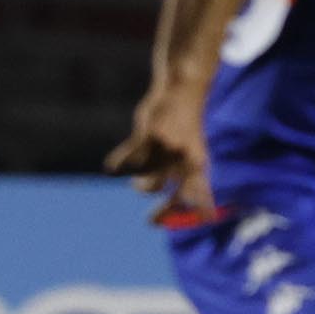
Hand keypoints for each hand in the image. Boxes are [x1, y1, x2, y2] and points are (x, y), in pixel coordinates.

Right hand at [105, 82, 212, 219]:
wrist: (182, 91)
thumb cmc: (185, 124)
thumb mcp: (190, 149)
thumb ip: (186, 173)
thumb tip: (178, 199)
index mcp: (198, 161)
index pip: (200, 191)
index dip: (201, 208)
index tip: (203, 221)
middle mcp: (185, 156)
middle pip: (176, 194)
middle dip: (164, 211)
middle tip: (150, 223)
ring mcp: (166, 146)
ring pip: (148, 180)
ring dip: (140, 186)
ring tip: (136, 186)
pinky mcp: (148, 135)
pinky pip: (129, 158)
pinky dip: (118, 162)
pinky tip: (111, 167)